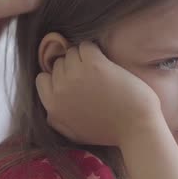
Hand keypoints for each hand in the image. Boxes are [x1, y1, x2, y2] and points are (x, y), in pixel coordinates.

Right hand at [36, 42, 162, 146]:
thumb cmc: (107, 132)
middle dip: (72, 68)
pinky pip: (86, 46)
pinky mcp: (94, 65)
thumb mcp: (71, 132)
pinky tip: (106, 65)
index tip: (73, 83)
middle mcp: (59, 90)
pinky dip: (95, 51)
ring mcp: (76, 76)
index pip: (42, 78)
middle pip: (58, 63)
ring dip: (85, 58)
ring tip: (100, 72)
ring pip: (72, 52)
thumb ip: (55, 118)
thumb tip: (48, 107)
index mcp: (52, 106)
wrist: (135, 129)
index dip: (57, 78)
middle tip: (91, 78)